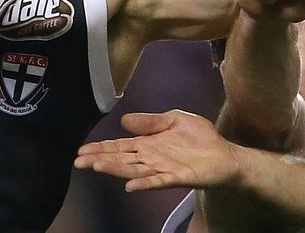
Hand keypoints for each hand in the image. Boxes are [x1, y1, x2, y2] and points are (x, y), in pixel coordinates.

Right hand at [75, 110, 242, 191]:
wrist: (225, 154)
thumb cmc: (200, 138)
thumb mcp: (174, 119)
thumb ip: (150, 121)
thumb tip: (124, 120)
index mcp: (149, 144)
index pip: (120, 146)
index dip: (101, 148)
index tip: (81, 150)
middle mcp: (151, 158)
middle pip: (121, 160)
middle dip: (99, 159)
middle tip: (79, 161)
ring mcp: (163, 169)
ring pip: (134, 171)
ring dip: (115, 169)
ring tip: (97, 166)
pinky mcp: (177, 178)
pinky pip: (157, 181)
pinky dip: (144, 184)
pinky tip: (130, 185)